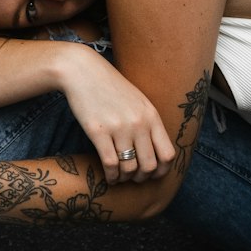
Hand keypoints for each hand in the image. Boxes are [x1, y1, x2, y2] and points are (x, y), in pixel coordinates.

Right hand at [62, 49, 175, 183]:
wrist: (83, 72)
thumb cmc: (110, 87)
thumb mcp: (138, 101)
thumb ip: (148, 122)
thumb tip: (156, 150)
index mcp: (152, 116)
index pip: (168, 154)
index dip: (162, 171)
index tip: (152, 174)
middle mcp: (139, 123)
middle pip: (150, 166)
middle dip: (142, 178)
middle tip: (133, 178)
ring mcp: (119, 128)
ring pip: (129, 168)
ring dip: (125, 178)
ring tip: (119, 177)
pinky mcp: (98, 132)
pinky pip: (110, 164)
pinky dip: (111, 176)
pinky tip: (108, 175)